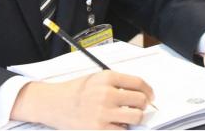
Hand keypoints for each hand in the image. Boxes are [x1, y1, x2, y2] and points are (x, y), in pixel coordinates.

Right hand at [12, 70, 153, 129]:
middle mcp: (106, 93)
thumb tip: (139, 93)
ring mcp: (104, 112)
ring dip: (134, 118)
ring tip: (125, 117)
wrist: (54, 103)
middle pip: (141, 101)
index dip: (148, 91)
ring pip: (137, 117)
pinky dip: (123, 129)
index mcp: (106, 77)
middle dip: (142, 105)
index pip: (138, 83)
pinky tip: (115, 125)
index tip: (150, 96)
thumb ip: (115, 84)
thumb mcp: (94, 79)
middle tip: (136, 107)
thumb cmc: (74, 91)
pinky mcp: (101, 129)